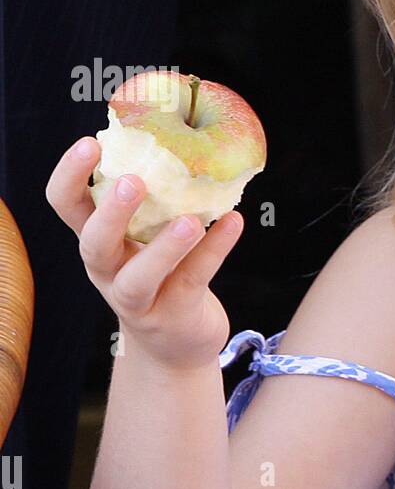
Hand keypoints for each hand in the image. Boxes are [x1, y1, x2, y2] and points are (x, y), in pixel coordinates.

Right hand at [45, 139, 244, 371]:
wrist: (176, 347)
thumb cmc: (161, 276)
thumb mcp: (145, 239)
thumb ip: (152, 203)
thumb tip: (180, 140)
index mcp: (98, 241)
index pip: (67, 206)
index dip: (70, 176)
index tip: (91, 143)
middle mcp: (108, 270)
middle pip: (93, 243)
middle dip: (110, 213)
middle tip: (132, 181)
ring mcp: (137, 299)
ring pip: (138, 277)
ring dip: (163, 247)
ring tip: (189, 220)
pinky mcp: (173, 314)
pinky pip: (191, 281)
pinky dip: (213, 251)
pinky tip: (233, 223)